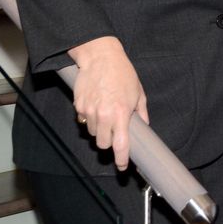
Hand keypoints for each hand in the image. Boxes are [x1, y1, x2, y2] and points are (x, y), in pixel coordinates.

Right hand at [69, 36, 148, 170]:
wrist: (101, 57)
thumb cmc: (122, 73)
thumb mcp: (138, 92)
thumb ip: (141, 112)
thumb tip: (144, 125)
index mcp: (121, 113)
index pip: (120, 144)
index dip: (121, 159)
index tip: (122, 166)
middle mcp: (104, 115)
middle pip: (103, 144)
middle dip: (109, 142)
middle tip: (114, 132)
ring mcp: (89, 111)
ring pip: (92, 133)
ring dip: (99, 130)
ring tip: (106, 114)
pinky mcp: (79, 106)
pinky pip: (84, 121)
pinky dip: (89, 119)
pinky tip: (96, 106)